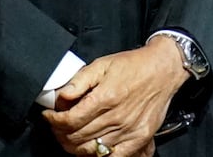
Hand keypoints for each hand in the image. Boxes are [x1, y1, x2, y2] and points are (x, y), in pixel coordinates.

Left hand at [42, 37, 186, 155]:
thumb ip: (80, 80)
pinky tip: (91, 146)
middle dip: (60, 132)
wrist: (164, 69)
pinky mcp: (138, 138)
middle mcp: (117, 117)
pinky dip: (98, 155)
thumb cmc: (134, 66)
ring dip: (74, 145)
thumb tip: (61, 95)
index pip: (70, 120)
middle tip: (57, 125)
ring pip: (91, 149)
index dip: (54, 120)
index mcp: (106, 97)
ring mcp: (128, 130)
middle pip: (77, 137)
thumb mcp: (102, 64)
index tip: (49, 115)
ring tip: (70, 135)